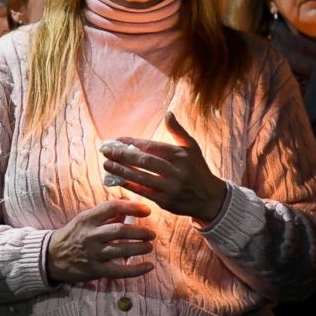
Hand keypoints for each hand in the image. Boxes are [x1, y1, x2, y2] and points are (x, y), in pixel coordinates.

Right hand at [47, 200, 154, 283]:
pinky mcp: (95, 270)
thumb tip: (129, 209)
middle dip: (140, 232)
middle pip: (120, 230)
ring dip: (140, 248)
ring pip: (121, 249)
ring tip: (149, 246)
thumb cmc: (72, 235)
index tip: (146, 210)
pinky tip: (148, 266)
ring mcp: (92, 253)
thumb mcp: (84, 220)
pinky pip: (120, 271)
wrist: (51, 256)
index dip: (132, 207)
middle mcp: (90, 235)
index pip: (112, 208)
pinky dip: (136, 269)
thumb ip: (106, 216)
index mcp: (88, 219)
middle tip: (151, 234)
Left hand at [100, 112, 226, 223]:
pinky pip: (143, 192)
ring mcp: (170, 188)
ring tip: (106, 164)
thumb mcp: (192, 147)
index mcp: (180, 155)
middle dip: (122, 155)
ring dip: (121, 170)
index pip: (151, 146)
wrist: (210, 198)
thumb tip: (168, 113)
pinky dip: (128, 185)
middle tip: (106, 150)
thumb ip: (178, 131)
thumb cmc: (197, 168)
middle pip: (144, 161)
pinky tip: (116, 179)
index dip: (131, 143)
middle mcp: (176, 171)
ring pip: (141, 177)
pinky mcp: (165, 202)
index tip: (116, 140)